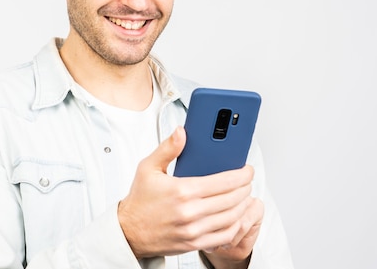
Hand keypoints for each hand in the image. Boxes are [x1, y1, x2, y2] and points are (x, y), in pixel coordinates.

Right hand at [117, 126, 258, 259]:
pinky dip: (236, 225)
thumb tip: (181, 132)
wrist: (129, 231)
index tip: (247, 170)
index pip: (224, 181)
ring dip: (244, 205)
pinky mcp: (195, 243)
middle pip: (233, 199)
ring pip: (232, 217)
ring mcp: (194, 230)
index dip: (242, 175)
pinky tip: (236, 215)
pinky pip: (225, 236)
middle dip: (246, 188)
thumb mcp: (149, 168)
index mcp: (182, 191)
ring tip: (244, 196)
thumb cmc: (140, 200)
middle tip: (247, 181)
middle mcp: (190, 212)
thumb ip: (168, 148)